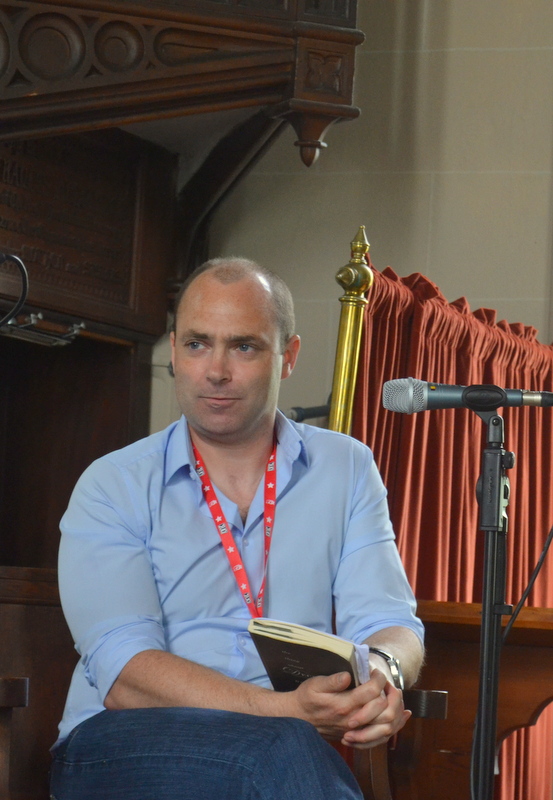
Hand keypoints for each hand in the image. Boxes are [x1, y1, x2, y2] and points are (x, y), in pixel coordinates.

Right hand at [287, 668, 408, 747]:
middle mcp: (352, 720)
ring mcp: (356, 731)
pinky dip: (395, 725)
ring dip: (396, 709)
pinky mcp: (356, 736)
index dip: (378, 679)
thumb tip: (347, 676)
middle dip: (390, 693)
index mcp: (343, 705)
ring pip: (385, 725)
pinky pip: (381, 735)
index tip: (375, 671)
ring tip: (395, 694)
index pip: (371, 692)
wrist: (298, 719)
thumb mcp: (314, 684)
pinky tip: (402, 715)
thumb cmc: (306, 698)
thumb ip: (332, 681)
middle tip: (387, 681)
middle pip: (383, 709)